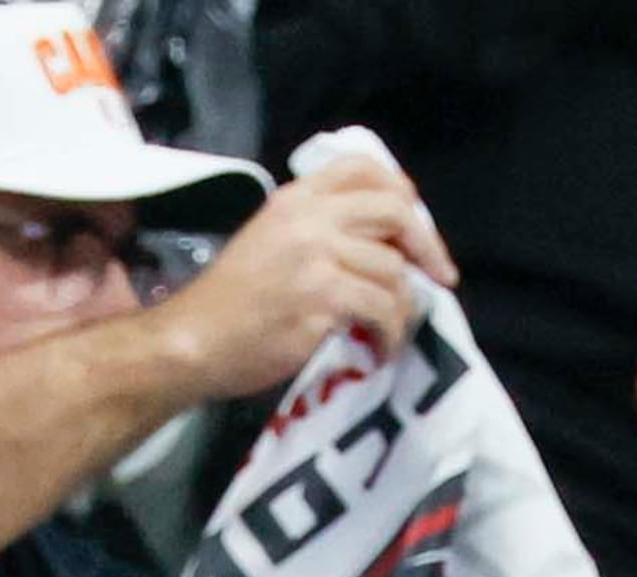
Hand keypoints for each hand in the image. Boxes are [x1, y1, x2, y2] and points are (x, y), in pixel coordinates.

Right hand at [162, 156, 456, 398]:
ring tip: (387, 330)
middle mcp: (307, 218)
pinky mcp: (322, 296)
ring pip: (393, 269)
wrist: (196, 339)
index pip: (361, 167)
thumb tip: (388, 244)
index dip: (402, 190)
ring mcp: (315, 255)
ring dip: (403, 308)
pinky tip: (378, 349)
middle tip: (439, 278)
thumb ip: (321, 231)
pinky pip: (384, 309)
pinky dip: (390, 334)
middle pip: (393, 210)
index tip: (418, 225)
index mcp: (295, 198)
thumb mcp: (272, 243)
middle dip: (427, 246)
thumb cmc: (235, 301)